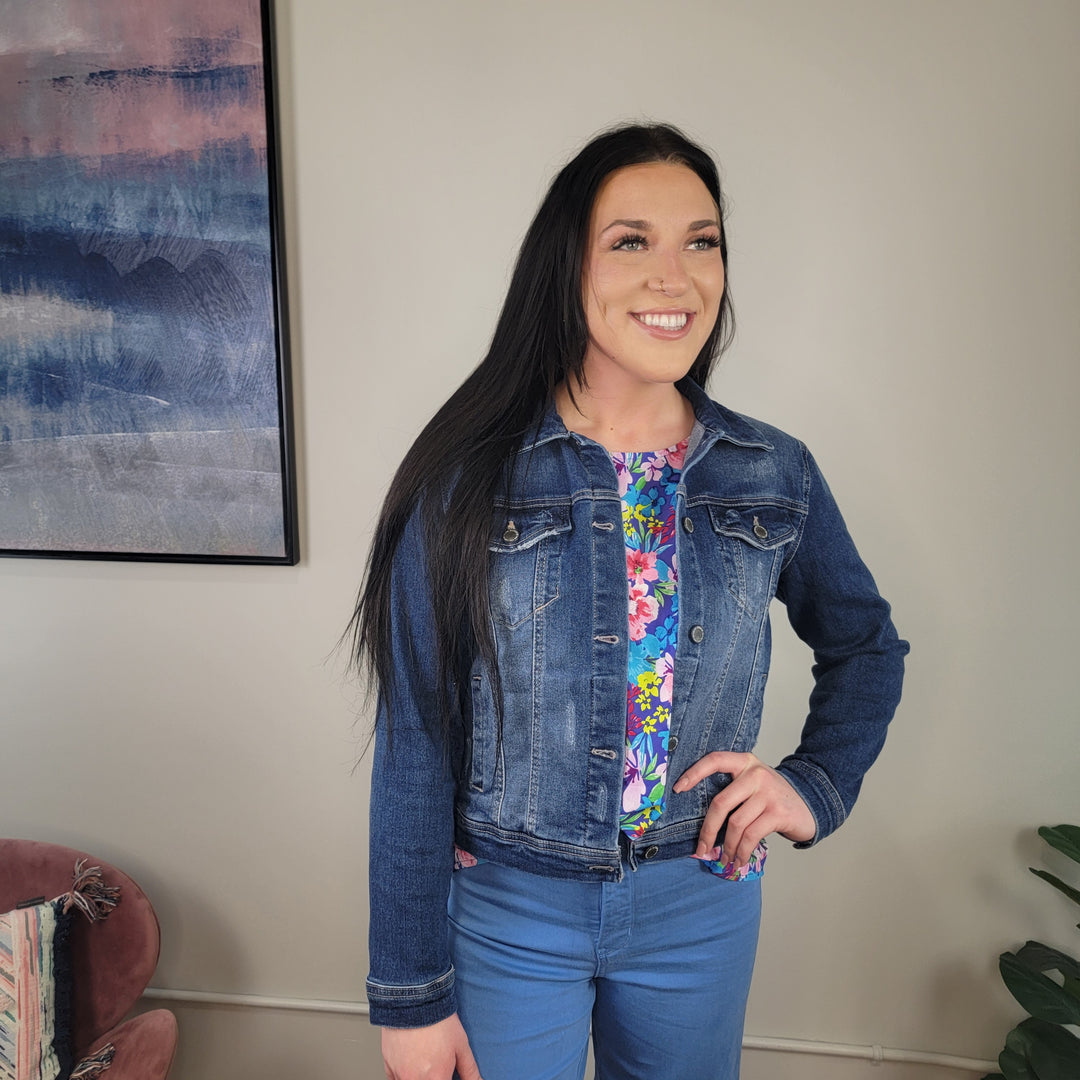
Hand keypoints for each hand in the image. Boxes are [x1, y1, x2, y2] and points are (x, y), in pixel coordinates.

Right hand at [381, 1013, 482, 1079]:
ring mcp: (401, 1075)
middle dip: (434, 1076)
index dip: (446, 1078)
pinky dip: (403, 1075)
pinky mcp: (388, 1066)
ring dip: (418, 1076)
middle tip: (435, 1064)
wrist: (415, 999)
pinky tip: (411, 1062)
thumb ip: (469, 1070)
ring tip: (424, 1060)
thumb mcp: (461, 1045)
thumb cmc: (438, 1021)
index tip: (446, 1073)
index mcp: (437, 1079)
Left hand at [673, 751, 814, 868]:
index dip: (694, 773)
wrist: (810, 804)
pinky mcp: (778, 812)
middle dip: (707, 831)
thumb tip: (701, 820)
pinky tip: (740, 859)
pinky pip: (751, 835)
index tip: (678, 789)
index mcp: (744, 762)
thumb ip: (731, 790)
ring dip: (728, 847)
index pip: (715, 760)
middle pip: (720, 803)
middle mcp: (755, 773)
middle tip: (701, 849)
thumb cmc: (772, 797)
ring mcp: (768, 792)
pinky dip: (742, 851)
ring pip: (736, 824)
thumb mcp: (753, 784)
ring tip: (725, 858)